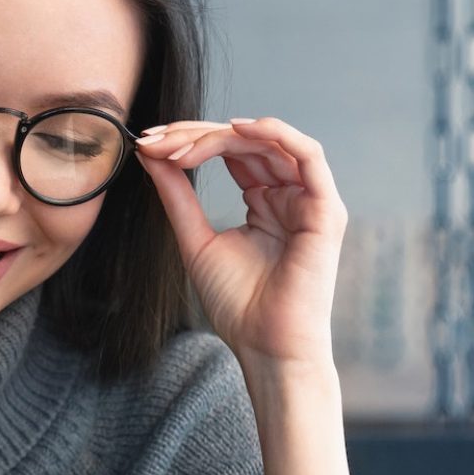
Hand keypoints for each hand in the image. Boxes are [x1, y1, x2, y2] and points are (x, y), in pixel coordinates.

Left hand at [134, 117, 347, 369]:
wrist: (266, 346)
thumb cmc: (238, 305)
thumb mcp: (196, 240)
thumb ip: (178, 196)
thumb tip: (151, 154)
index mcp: (265, 202)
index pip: (230, 153)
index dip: (190, 142)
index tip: (148, 145)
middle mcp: (289, 195)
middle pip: (246, 142)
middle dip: (196, 135)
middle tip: (156, 140)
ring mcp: (309, 199)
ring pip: (269, 142)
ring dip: (220, 135)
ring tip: (179, 145)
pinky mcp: (325, 209)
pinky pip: (307, 154)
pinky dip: (274, 133)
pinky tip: (235, 128)